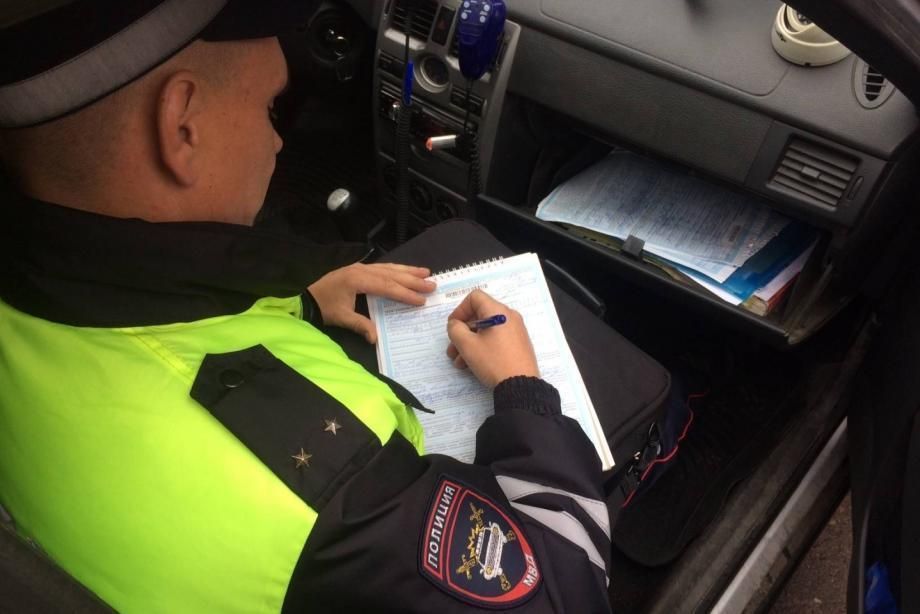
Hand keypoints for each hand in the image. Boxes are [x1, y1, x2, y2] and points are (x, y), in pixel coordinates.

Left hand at [308, 263, 435, 342]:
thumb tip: (375, 338)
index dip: (405, 293)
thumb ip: (360, 325)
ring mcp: (360, 267)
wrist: (306, 300)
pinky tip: (406, 271)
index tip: (421, 299)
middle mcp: (361, 270)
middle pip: (391, 275)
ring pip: (388, 268)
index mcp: (357, 280)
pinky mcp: (359, 269)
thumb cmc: (324, 308)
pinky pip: (382, 267)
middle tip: (432, 284)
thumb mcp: (341, 318)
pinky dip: (396, 269)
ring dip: (408, 271)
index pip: (386, 287)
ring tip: (426, 273)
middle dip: (412, 280)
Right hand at [446, 290, 538, 388]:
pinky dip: (482, 348)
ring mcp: (515, 331)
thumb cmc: (493, 361)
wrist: (520, 386)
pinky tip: (471, 365)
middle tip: (452, 350)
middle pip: (479, 316)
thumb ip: (455, 329)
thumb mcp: (467, 345)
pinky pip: (495, 340)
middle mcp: (509, 317)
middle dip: (462, 333)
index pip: (474, 298)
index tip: (452, 327)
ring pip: (485, 331)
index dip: (459, 310)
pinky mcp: (517, 345)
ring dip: (469, 344)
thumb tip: (455, 324)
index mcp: (498, 311)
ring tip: (459, 362)